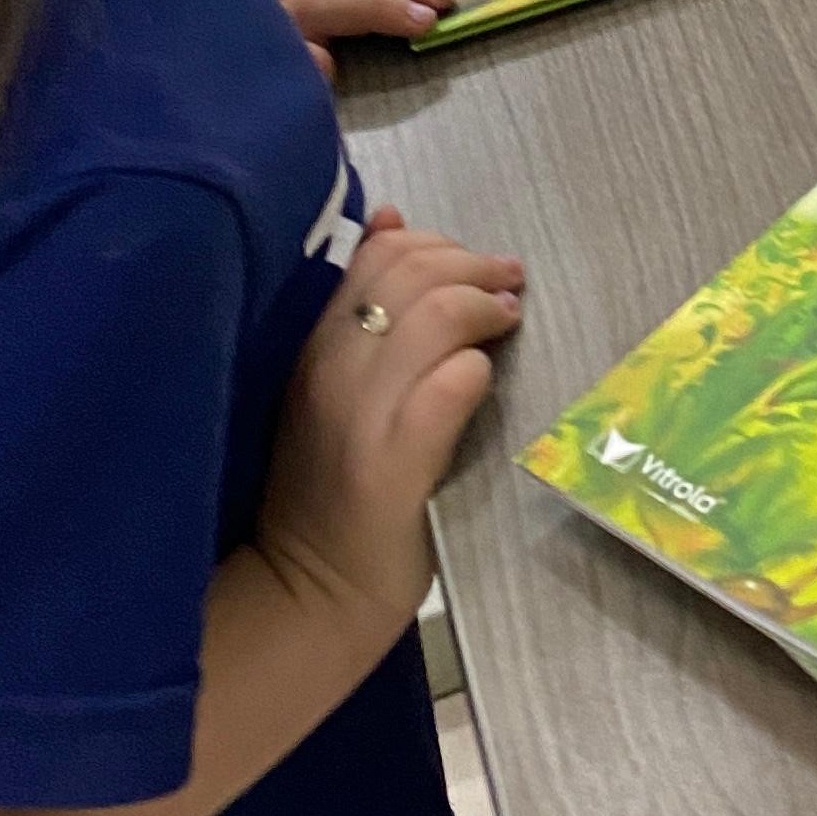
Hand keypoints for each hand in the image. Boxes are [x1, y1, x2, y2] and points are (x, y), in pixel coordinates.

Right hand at [259, 209, 525, 638]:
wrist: (306, 595)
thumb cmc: (327, 491)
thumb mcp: (330, 386)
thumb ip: (358, 310)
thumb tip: (390, 220)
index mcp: (313, 348)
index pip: (377, 256)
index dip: (438, 244)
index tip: (476, 267)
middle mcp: (330, 372)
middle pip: (411, 273)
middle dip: (474, 265)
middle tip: (509, 285)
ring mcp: (361, 419)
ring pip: (433, 317)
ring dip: (485, 306)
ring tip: (510, 321)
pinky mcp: (394, 467)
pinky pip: (448, 387)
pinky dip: (476, 368)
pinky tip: (487, 377)